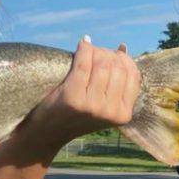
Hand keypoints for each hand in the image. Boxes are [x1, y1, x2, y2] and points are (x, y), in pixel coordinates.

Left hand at [24, 37, 140, 149]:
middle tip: (95, 52)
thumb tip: (122, 47)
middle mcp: (110, 111)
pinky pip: (83, 64)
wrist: (47, 133)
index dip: (122, 59)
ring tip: (87, 50)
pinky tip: (81, 45)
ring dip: (95, 51)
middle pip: (117, 67)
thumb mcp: (102, 105)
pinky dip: (83, 50)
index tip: (111, 55)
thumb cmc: (74, 115)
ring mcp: (92, 105)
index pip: (132, 75)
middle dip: (107, 53)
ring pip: (102, 63)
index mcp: (123, 114)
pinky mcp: (73, 98)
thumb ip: (115, 82)